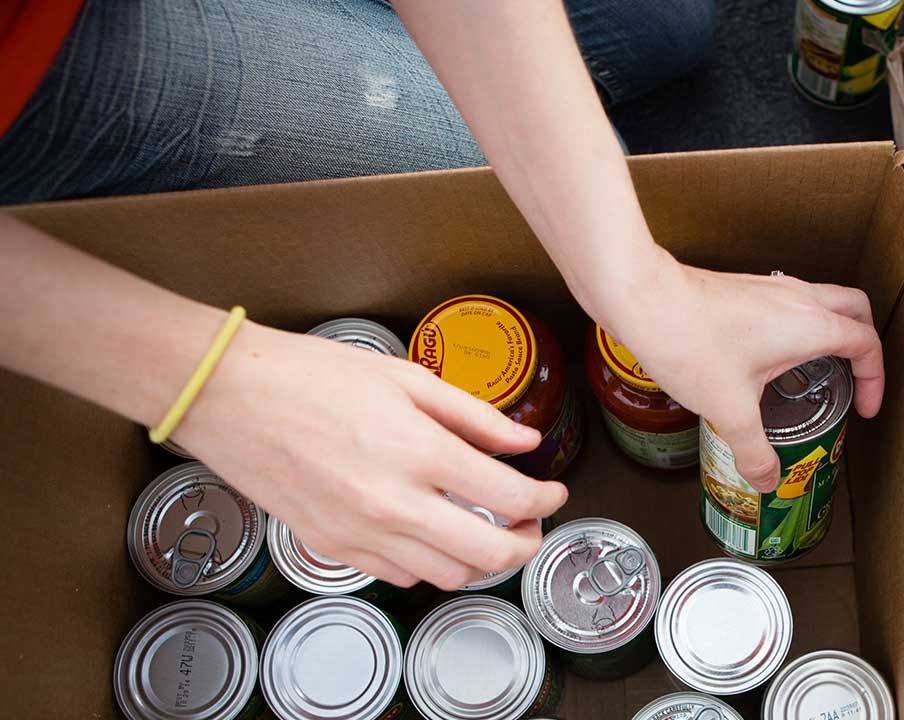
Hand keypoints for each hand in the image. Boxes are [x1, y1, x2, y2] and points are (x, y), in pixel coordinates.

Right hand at [173, 322, 568, 589]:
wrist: (228, 394)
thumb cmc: (310, 375)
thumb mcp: (407, 378)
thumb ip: (474, 415)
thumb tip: (524, 441)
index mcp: (419, 452)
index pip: (512, 498)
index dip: (547, 498)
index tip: (554, 490)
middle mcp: (393, 504)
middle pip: (491, 555)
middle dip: (528, 542)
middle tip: (533, 522)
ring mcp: (361, 533)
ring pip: (449, 575)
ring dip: (483, 560)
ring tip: (489, 529)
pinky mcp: (332, 547)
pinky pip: (402, 576)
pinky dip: (432, 564)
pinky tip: (435, 533)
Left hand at [599, 254, 884, 492]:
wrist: (641, 296)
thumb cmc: (689, 341)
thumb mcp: (730, 410)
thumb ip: (754, 450)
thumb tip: (767, 480)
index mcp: (810, 325)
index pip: (866, 343)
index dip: (875, 378)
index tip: (866, 407)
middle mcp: (798, 298)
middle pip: (856, 309)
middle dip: (865, 342)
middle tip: (857, 378)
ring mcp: (770, 288)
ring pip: (823, 300)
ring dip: (832, 330)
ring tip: (818, 370)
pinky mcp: (745, 288)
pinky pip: (790, 302)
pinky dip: (799, 325)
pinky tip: (772, 357)